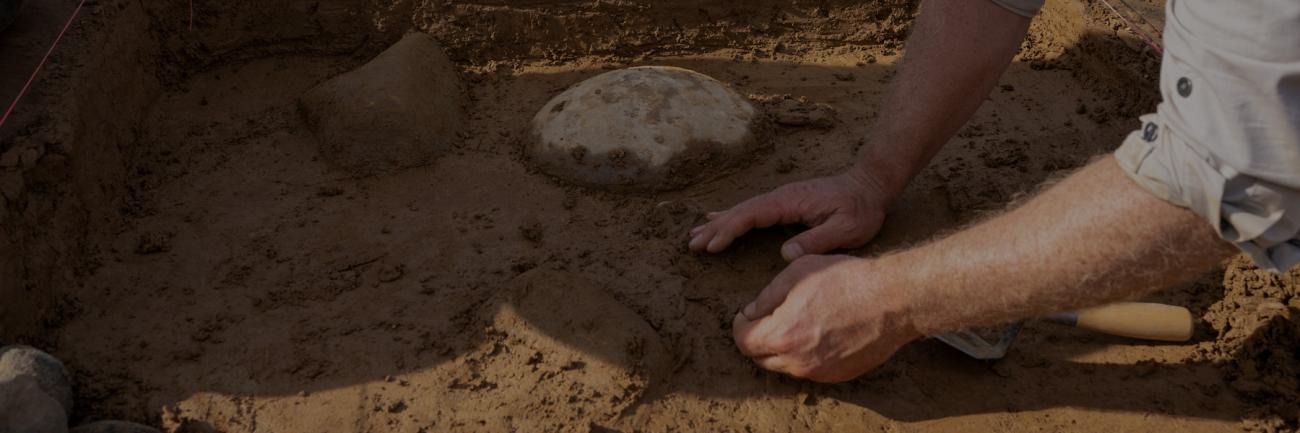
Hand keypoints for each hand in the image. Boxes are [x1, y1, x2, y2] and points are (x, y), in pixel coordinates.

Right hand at [688, 170, 890, 260]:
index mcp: (790, 202)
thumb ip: (817, 240)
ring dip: (719, 223)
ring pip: (743, 210)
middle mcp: (781, 197)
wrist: (871, 186)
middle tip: (691, 243)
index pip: (752, 215)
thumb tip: (784, 253)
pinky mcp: (785, 203)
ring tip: (695, 234)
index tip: (712, 245)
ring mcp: (782, 199)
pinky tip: (720, 220)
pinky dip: (733, 217)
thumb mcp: (847, 229)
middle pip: (741, 212)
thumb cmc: (861, 209)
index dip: (730, 230)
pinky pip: (752, 211)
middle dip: (715, 228)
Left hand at [732, 255, 919, 382]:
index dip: (741, 324)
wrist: (892, 300)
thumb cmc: (846, 279)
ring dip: (780, 348)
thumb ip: (767, 296)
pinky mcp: (837, 376)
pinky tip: (817, 333)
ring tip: (795, 323)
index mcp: (782, 334)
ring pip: (783, 366)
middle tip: (769, 318)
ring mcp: (818, 372)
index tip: (749, 313)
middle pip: (760, 357)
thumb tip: (751, 313)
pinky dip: (804, 355)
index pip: (743, 340)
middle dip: (758, 338)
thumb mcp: (797, 272)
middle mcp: (797, 361)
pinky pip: (808, 370)